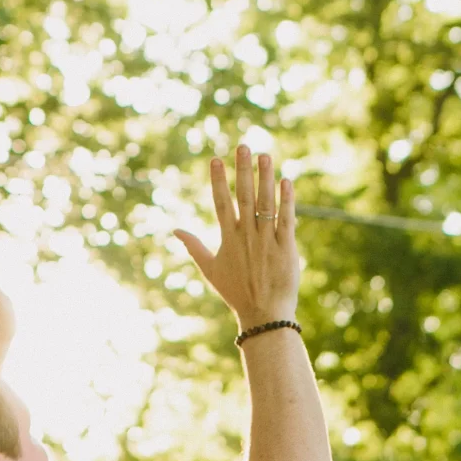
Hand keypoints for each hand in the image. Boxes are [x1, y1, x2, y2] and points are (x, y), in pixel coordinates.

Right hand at [177, 145, 299, 328]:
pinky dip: (286, 200)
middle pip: (244, 196)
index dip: (218, 180)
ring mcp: (267, 240)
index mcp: (228, 239)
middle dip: (243, 170)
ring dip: (265, 178)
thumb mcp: (210, 270)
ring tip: (265, 155)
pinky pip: (286, 219)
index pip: (221, 202)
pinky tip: (286, 181)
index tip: (215, 159)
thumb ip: (193, 247)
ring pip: (266, 203)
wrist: (264, 314)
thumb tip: (174, 230)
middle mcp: (247, 236)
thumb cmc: (236, 292)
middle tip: (243, 146)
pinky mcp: (286, 247)